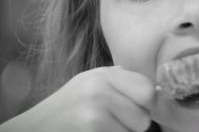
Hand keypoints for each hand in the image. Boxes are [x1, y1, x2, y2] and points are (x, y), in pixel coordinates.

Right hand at [0, 66, 154, 131]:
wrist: (36, 127)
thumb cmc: (73, 105)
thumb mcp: (97, 83)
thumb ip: (125, 83)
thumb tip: (159, 93)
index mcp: (106, 74)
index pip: (148, 90)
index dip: (148, 103)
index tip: (140, 108)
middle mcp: (100, 89)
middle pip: (144, 115)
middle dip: (138, 122)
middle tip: (119, 120)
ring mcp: (93, 112)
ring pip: (134, 131)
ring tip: (103, 126)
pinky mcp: (90, 129)